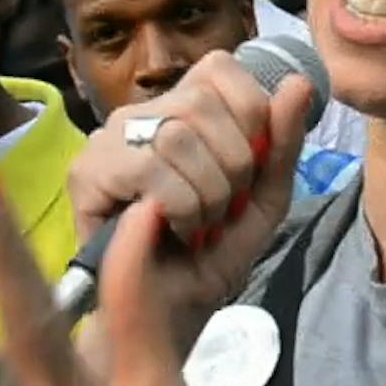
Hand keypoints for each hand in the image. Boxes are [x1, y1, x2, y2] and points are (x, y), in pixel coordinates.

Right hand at [65, 52, 313, 337]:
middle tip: (221, 209)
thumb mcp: (263, 199)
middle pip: (203, 102)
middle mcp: (139, 113)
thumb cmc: (210, 257)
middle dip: (233, 166)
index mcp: (180, 108)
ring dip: (207, 194)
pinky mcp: (87, 172)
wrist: (168, 317)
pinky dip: (181, 209)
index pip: (221, 68)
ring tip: (198, 225)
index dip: (250, 115)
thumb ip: (282, 143)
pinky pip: (152, 170)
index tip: (249, 170)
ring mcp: (108, 140)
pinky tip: (175, 232)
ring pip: (179, 135)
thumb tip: (299, 83)